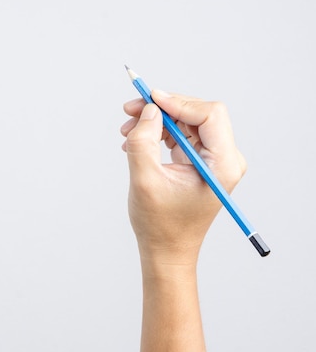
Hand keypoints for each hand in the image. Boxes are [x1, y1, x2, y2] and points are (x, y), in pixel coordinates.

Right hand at [120, 91, 246, 263]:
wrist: (166, 250)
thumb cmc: (159, 225)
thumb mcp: (144, 181)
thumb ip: (143, 142)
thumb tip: (148, 111)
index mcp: (222, 165)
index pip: (209, 115)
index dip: (178, 103)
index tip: (149, 101)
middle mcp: (225, 159)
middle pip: (198, 113)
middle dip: (162, 108)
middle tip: (130, 110)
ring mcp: (213, 159)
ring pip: (187, 120)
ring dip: (156, 120)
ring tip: (126, 131)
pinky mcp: (200, 161)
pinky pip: (182, 133)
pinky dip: (158, 132)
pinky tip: (135, 141)